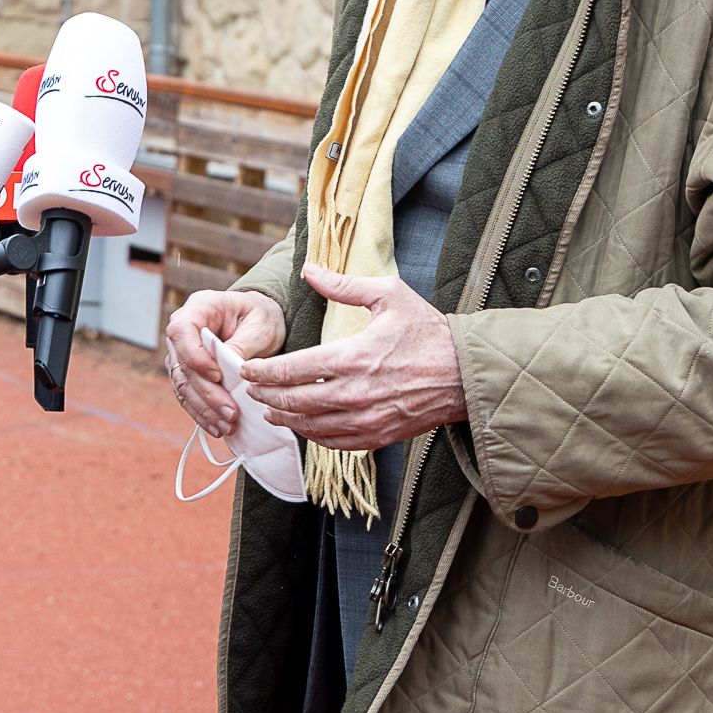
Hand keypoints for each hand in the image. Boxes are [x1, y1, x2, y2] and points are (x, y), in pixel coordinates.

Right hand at [162, 288, 285, 438]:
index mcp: (198, 308)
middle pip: (182, 365)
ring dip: (204, 409)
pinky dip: (202, 414)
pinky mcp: (187, 373)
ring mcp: (180, 353)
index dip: (195, 357)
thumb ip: (242, 345)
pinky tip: (217, 427)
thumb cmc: (260, 317)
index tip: (218, 376)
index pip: (182, 332)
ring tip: (228, 426)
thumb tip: (229, 370)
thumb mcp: (260, 325)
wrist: (259, 322)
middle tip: (231, 413)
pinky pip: (188, 396)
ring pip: (182, 385)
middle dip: (206, 393)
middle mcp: (182, 331)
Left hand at [240, 267, 466, 452]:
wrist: (465, 373)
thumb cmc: (427, 331)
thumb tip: (308, 270)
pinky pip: (334, 442)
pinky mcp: (379, 436)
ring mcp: (366, 419)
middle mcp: (355, 393)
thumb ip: (344, 286)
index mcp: (353, 357)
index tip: (247, 369)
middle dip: (266, 396)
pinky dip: (312, 435)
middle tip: (250, 391)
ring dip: (284, 418)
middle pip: (294, 401)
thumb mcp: (389, 296)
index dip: (264, 371)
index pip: (293, 369)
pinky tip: (302, 426)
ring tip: (268, 410)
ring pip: (311, 426)